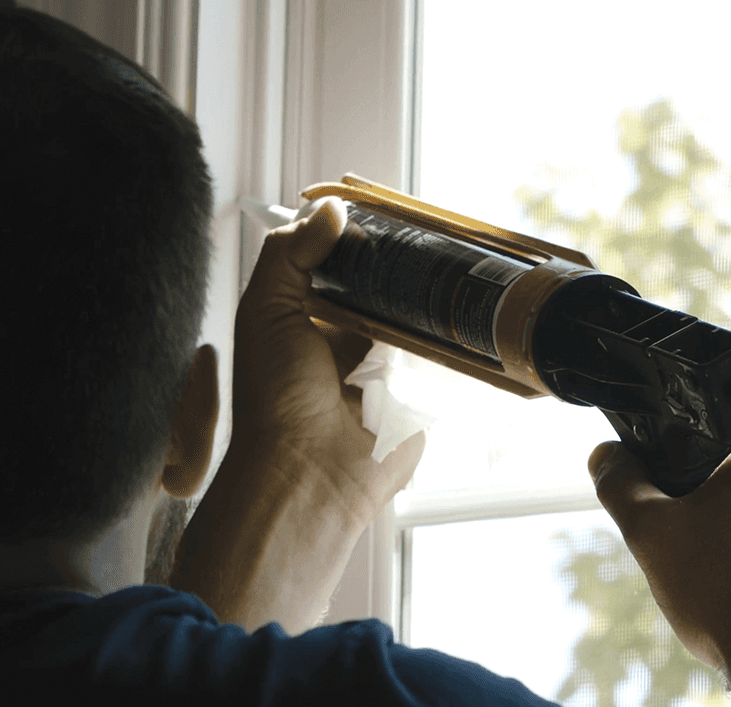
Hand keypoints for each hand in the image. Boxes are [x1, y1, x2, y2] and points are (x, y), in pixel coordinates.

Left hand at [229, 195, 422, 514]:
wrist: (308, 473)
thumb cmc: (275, 398)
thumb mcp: (266, 309)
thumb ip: (291, 253)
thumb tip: (332, 209)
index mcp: (307, 323)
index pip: (340, 270)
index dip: (359, 242)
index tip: (385, 214)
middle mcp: (346, 347)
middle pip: (384, 293)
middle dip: (403, 269)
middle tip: (427, 239)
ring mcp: (386, 376)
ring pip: (417, 324)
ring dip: (429, 303)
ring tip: (452, 269)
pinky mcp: (418, 402)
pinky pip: (441, 364)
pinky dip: (449, 344)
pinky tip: (464, 314)